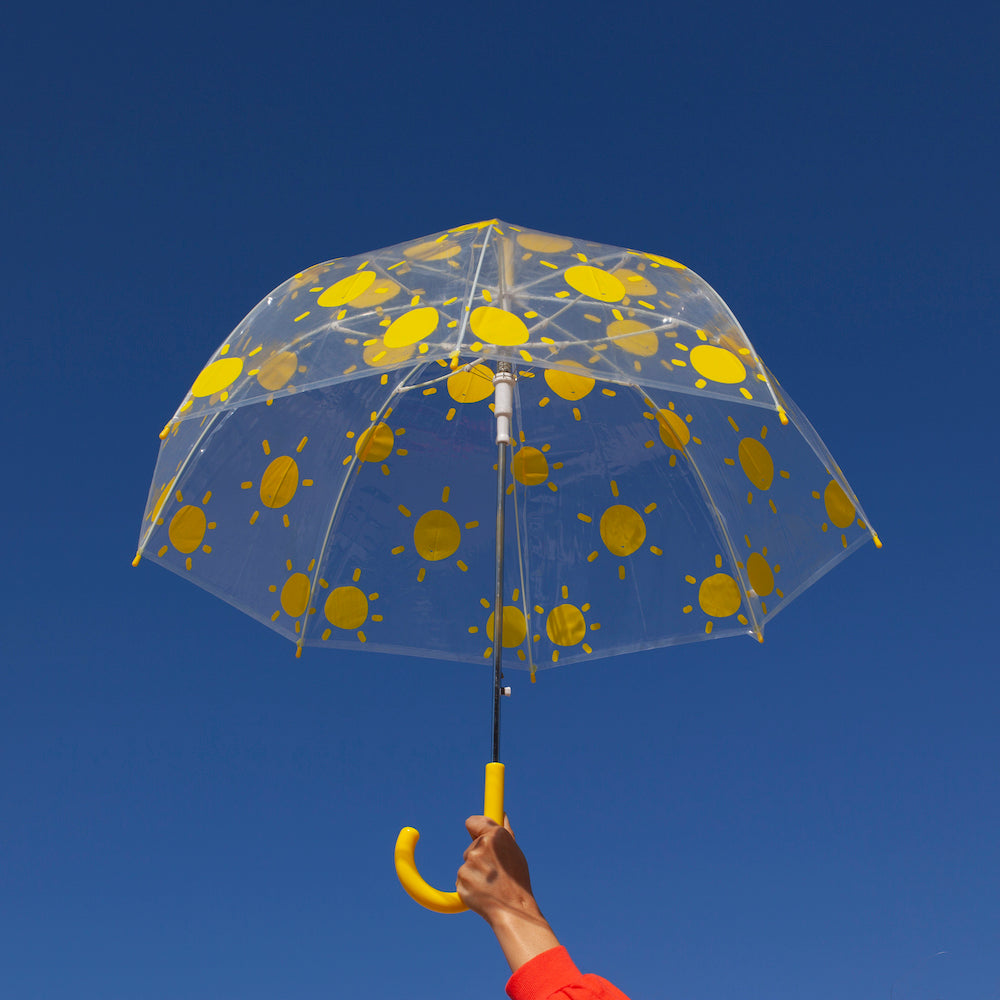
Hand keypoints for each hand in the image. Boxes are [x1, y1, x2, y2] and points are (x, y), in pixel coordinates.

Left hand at [457, 815, 559, 971]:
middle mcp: (480, 846)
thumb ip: (505, 832)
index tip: (474, 832)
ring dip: (475, 872)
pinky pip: (462, 878)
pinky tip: (483, 892)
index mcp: (495, 835)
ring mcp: (469, 864)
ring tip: (491, 884)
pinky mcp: (460, 880)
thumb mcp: (515, 852)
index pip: (472, 821)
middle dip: (479, 857)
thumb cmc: (517, 880)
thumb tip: (502, 814)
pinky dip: (470, 884)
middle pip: (471, 846)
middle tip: (494, 871)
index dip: (474, 827)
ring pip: (467, 864)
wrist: (512, 910)